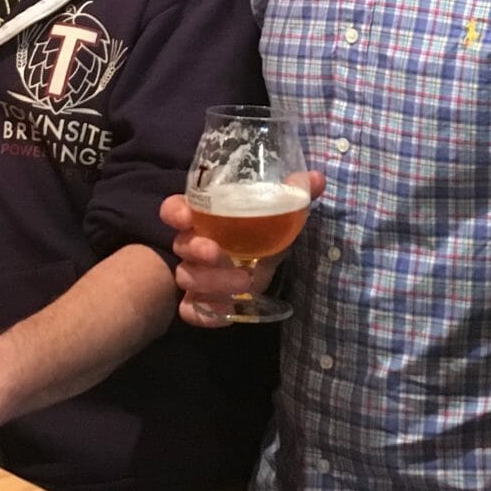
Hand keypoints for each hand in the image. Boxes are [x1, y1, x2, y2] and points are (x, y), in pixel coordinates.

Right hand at [158, 169, 323, 327]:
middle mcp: (191, 244)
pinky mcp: (198, 302)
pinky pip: (190, 310)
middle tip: (218, 253)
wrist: (262, 267)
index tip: (186, 216)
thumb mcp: (279, 212)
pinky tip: (227, 310)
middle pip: (180, 245)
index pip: (173, 209)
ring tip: (246, 281)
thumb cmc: (261, 232)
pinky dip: (205, 312)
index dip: (174, 212)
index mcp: (203, 217)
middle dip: (196, 248)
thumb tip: (317, 178)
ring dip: (213, 281)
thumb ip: (294, 194)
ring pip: (186, 278)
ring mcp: (193, 274)